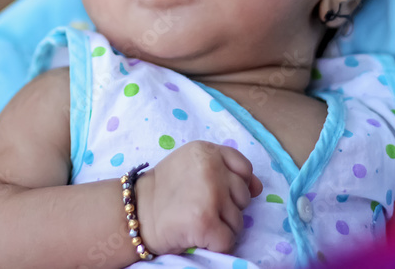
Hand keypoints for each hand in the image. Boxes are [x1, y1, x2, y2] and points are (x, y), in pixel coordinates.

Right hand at [134, 140, 262, 255]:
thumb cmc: (166, 190)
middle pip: (243, 196)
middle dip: (228, 207)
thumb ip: (226, 169)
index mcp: (207, 150)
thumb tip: (258, 187)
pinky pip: (228, 240)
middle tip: (201, 207)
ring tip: (197, 221)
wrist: (136, 213)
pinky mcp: (206, 222)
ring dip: (222, 227)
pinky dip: (216, 244)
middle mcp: (211, 168)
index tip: (216, 192)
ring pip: (239, 221)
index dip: (235, 185)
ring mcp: (210, 195)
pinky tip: (198, 235)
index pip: (244, 168)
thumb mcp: (193, 165)